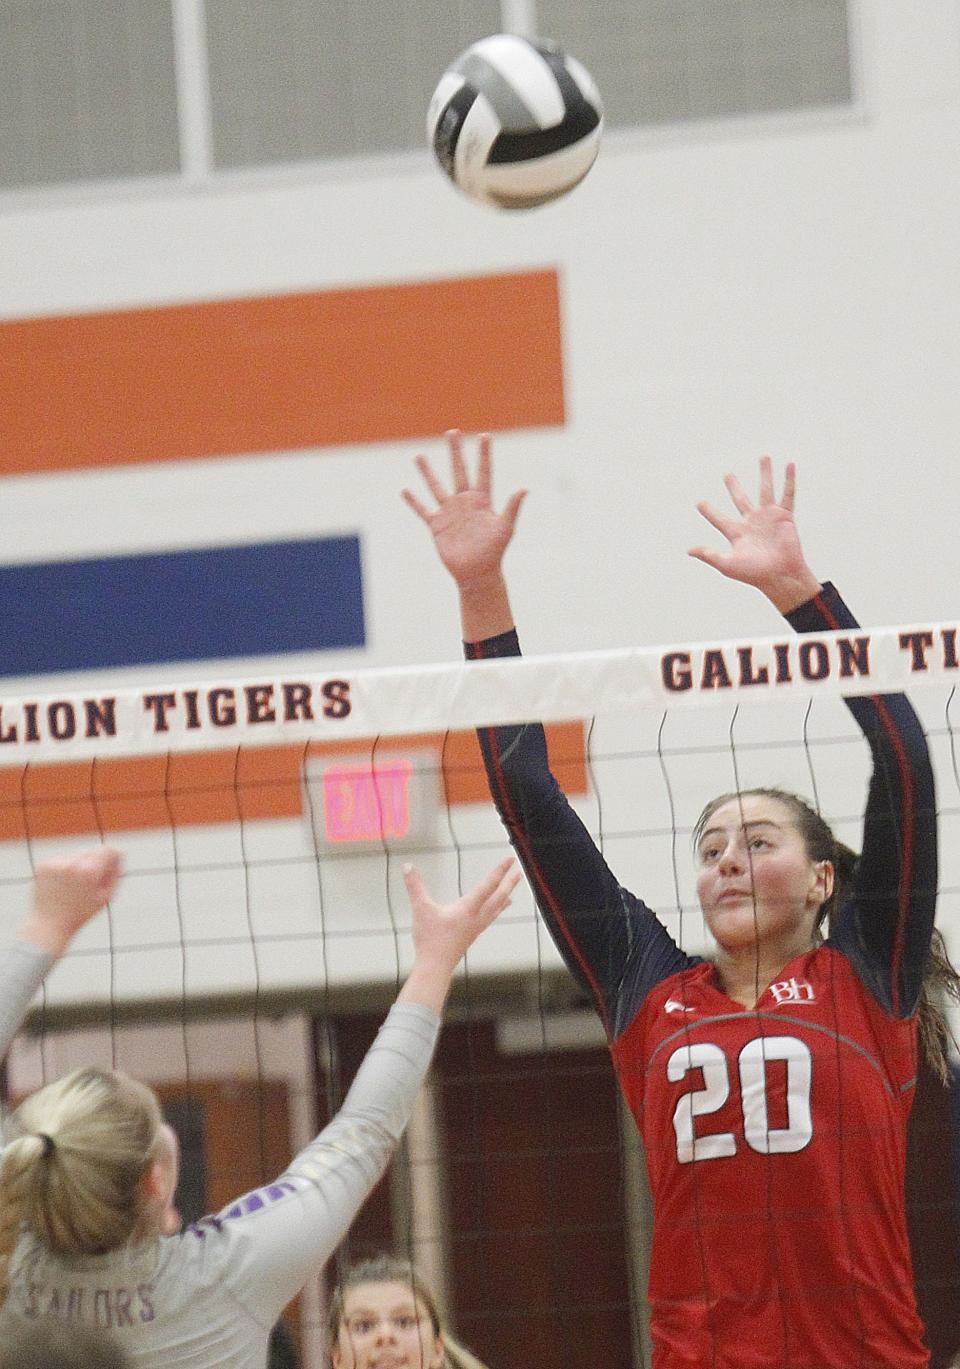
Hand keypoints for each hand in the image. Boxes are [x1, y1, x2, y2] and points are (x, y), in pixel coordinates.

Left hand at [20, 847, 122, 956]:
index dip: (114, 857)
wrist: (49, 924)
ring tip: (73, 888)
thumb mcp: (106, 896)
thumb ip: (115, 874)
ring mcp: (56, 863)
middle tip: (90, 884)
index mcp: (90, 871)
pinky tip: (61, 887)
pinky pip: (62, 861)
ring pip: (77, 856)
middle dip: (95, 864)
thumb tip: (118, 855)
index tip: (112, 866)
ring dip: (79, 867)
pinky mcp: (44, 865)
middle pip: (93, 852)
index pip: (108, 850)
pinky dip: (64, 870)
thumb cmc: (80, 913)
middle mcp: (73, 863)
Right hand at [398, 856, 521, 1011]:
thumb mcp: (421, 909)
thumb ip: (414, 887)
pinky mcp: (472, 935)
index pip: (488, 885)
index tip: (509, 859)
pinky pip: (489, 919)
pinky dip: (495, 911)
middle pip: (498, 897)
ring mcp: (476, 927)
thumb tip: (407, 866)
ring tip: (513, 891)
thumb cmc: (430, 940)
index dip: (499, 870)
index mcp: (468, 908)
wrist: (435, 968)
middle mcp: (476, 917)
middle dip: (509, 883)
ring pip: (495, 909)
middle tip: (519, 871)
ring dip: (505, 896)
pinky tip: (493, 912)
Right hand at [402, 430, 526, 588]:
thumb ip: (512, 507)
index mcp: (482, 500)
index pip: (483, 472)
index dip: (484, 454)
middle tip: (452, 432)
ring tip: (418, 455)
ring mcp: (450, 512)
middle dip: (455, 452)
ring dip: (427, 472)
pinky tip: (405, 489)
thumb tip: (524, 488)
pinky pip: (423, 510)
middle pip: (459, 471)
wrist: (477, 573)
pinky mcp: (437, 525)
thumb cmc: (494, 551)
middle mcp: (465, 502)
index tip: (485, 436)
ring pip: (436, 486)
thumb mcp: (505, 528)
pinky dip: (414, 501)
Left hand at [688, 457, 820, 612]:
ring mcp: (768, 518)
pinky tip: (789, 464)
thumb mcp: (727, 564)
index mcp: (737, 533)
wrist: (780, 576)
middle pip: (740, 499)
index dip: (709, 511)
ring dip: (765, 473)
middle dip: (734, 486)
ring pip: (765, 490)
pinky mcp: (784, 516)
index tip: (699, 502)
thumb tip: (688, 550)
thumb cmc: (754, 573)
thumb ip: (709, 555)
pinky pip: (788, 494)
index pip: (719, 519)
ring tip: (764, 456)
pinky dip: (789, 479)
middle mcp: (751, 522)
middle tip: (727, 474)